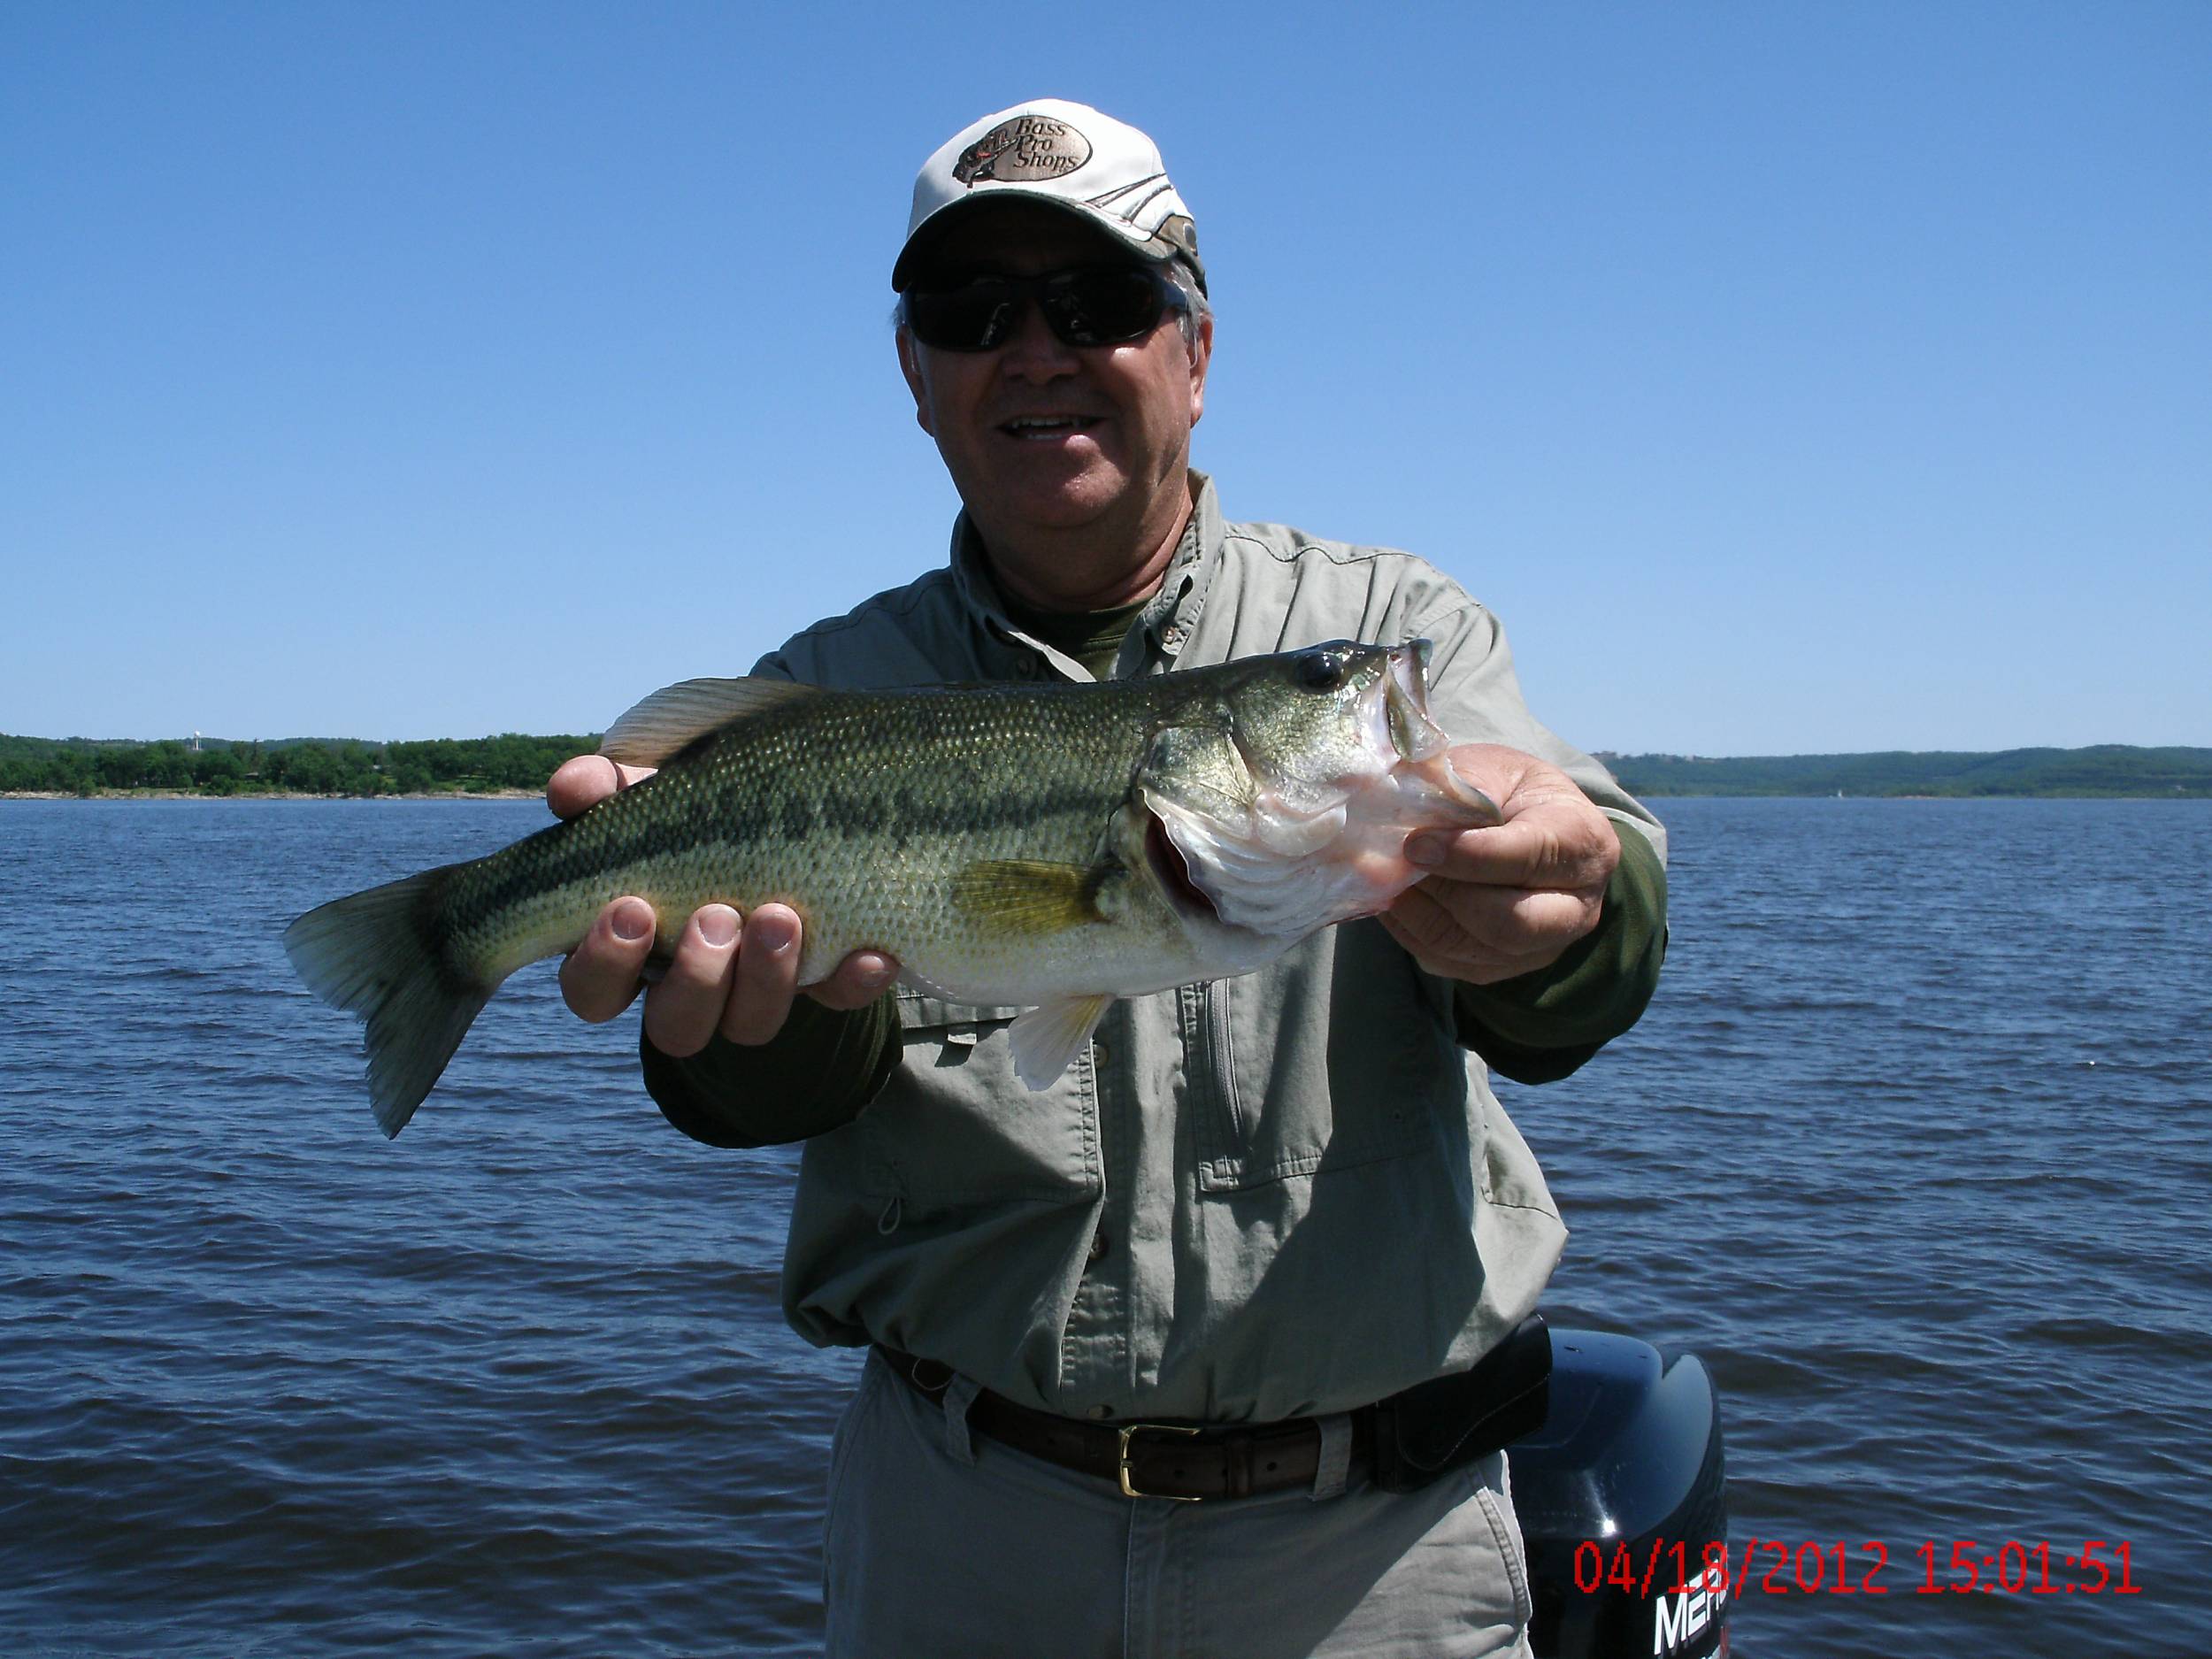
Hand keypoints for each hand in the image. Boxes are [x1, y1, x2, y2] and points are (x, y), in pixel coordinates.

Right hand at [547, 753, 899, 1054]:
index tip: (629, 906)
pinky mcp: (822, 979)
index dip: (603, 962)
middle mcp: (689, 986)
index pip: (593, 989)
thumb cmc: (689, 808)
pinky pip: (839, 1000)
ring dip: (767, 979)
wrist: (783, 810)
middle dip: (697, 977)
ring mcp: (757, 989)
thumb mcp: (645, 791)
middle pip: (676, 1025)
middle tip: (716, 915)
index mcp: (626, 950)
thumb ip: (602, 789)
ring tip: (781, 917)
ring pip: (750, 1025)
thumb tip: (569, 788)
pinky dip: (854, 981)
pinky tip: (873, 952)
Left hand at [1379, 744, 1619, 985]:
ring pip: (1470, 948)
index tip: (1415, 843)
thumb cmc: (1504, 790)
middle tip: (1400, 863)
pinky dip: (1409, 930)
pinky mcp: (1502, 967)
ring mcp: (1542, 947)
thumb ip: (1451, 789)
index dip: (1467, 854)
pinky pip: (1447, 961)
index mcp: (1582, 840)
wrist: (1519, 823)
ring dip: (1418, 912)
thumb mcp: (1488, 770)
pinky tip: (1393, 896)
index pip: (1529, 857)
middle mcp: (1576, 906)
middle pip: (1510, 924)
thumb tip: (1391, 812)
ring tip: (1386, 875)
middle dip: (1445, 893)